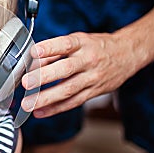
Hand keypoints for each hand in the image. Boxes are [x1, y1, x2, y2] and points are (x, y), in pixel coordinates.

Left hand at [21, 32, 136, 117]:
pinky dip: (55, 109)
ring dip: (46, 98)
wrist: (127, 54)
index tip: (33, 52)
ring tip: (28, 104)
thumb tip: (33, 63)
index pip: (65, 44)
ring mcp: (92, 78)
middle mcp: (88, 60)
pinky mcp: (94, 92)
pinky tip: (40, 112)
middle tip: (26, 83)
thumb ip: (54, 52)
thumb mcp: (77, 40)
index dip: (49, 48)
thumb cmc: (96, 46)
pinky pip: (74, 102)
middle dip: (44, 77)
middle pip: (66, 69)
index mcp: (82, 43)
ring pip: (69, 90)